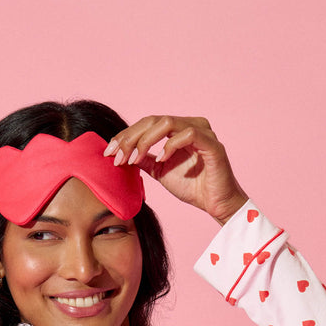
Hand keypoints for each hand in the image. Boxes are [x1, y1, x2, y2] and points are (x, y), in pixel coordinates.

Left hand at [105, 115, 247, 224]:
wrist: (216, 204)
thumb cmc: (193, 187)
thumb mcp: (161, 172)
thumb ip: (145, 159)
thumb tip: (123, 153)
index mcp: (178, 130)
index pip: (146, 124)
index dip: (126, 136)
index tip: (109, 153)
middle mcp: (190, 125)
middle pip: (152, 120)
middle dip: (130, 138)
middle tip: (116, 156)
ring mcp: (202, 132)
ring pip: (166, 122)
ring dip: (145, 140)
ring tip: (133, 158)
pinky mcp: (211, 143)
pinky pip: (187, 134)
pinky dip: (170, 146)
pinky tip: (160, 159)